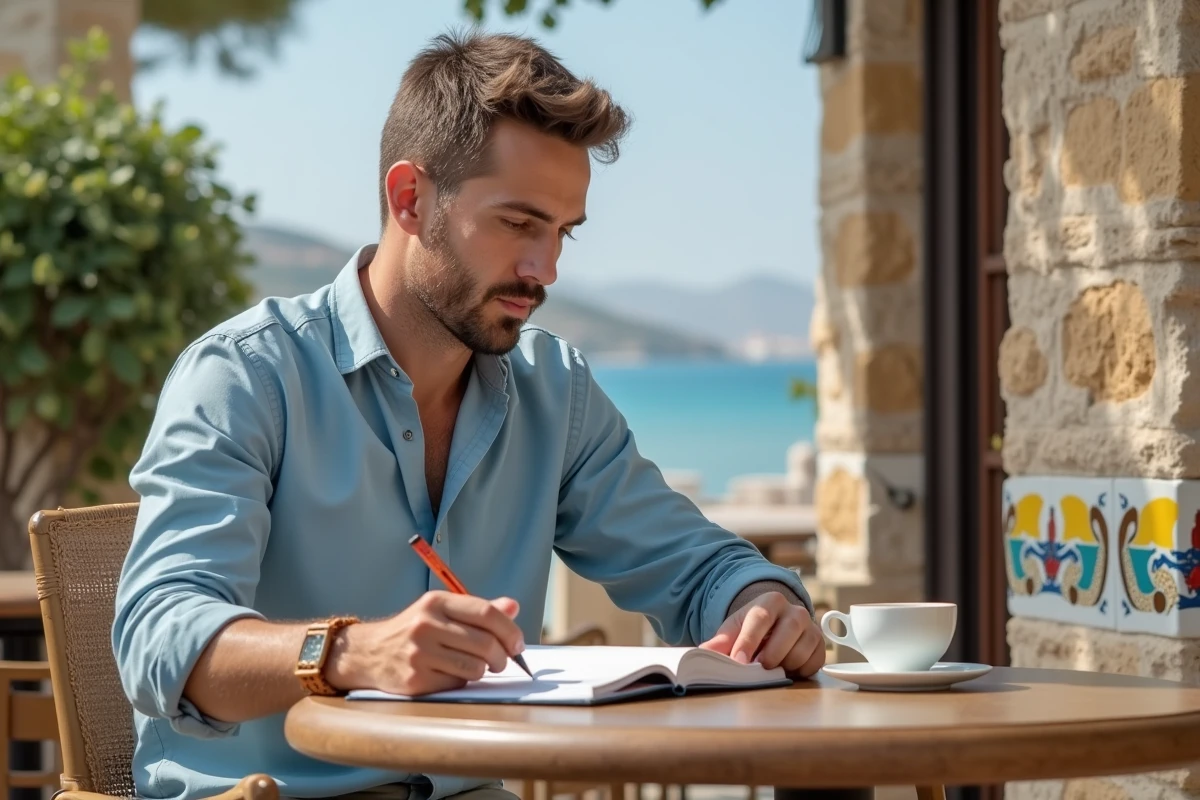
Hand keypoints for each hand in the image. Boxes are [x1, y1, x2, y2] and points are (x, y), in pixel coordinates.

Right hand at [326, 590, 524, 695]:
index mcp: (436, 602)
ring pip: (475, 667)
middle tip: (502, 661)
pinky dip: (461, 682)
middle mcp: (427, 624)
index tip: (518, 644)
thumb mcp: (440, 611)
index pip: (486, 612)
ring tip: (477, 667)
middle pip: (485, 642)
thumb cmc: (413, 631)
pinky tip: (450, 674)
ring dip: (483, 671)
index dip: (509, 630)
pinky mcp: (415, 679)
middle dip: (502, 656)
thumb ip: (477, 610)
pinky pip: (456, 683)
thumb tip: (514, 607)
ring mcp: (419, 653)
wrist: (368, 653)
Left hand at [699, 591, 824, 677]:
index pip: (760, 618)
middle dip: (770, 654)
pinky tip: (786, 667)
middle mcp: (795, 611)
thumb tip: (702, 654)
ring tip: (770, 665)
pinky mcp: (820, 646)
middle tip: (758, 668)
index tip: (739, 662)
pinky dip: (798, 671)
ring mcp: (811, 628)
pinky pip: (813, 663)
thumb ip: (719, 642)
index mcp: (771, 601)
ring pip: (801, 651)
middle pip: (787, 632)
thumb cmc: (752, 629)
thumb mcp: (734, 629)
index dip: (748, 641)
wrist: (777, 626)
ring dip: (784, 665)